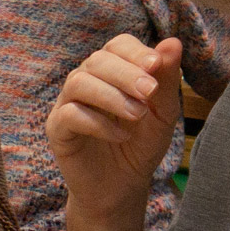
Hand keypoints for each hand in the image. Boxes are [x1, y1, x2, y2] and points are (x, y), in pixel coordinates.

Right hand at [48, 35, 181, 223]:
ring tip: (137, 116)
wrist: (123, 187)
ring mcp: (67, 103)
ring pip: (78, 82)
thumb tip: (173, 43)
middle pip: (97, 60)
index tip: (156, 65)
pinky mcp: (56, 129)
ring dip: (111, 96)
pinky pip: (69, 114)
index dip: (135, 52)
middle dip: (126, 74)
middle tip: (149, 92)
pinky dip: (97, 123)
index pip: (118, 45)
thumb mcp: (162, 113)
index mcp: (113, 71)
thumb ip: (166, 80)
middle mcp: (87, 80)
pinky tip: (120, 135)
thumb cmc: (141, 145)